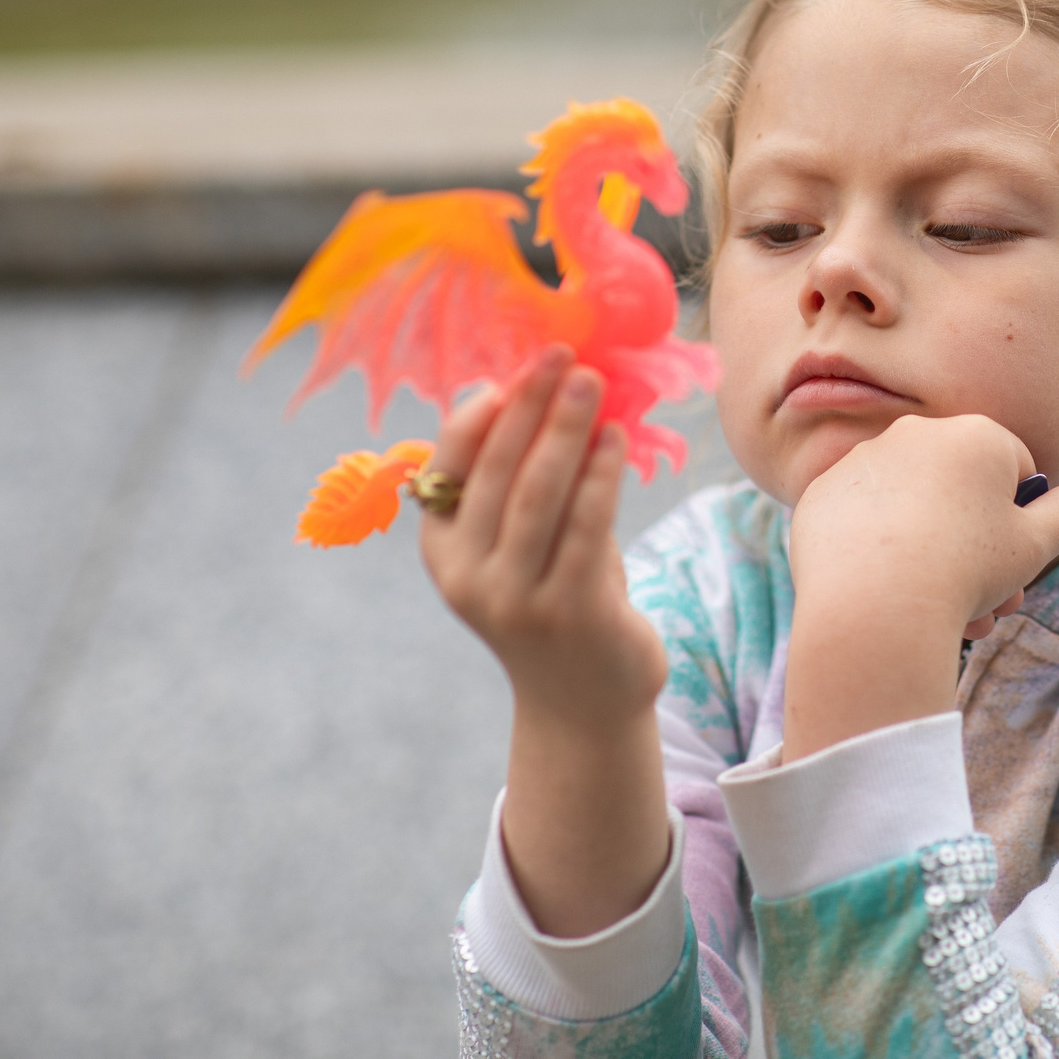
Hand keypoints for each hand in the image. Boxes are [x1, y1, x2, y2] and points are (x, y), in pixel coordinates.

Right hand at [419, 346, 666, 730]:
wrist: (582, 702)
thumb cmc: (553, 599)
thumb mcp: (518, 543)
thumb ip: (518, 480)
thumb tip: (535, 388)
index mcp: (442, 552)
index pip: (449, 467)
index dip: (481, 411)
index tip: (517, 365)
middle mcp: (468, 578)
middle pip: (497, 472)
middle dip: (530, 406)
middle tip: (562, 356)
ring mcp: (516, 600)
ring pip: (540, 495)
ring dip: (567, 429)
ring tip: (592, 382)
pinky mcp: (570, 612)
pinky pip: (586, 528)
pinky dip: (600, 475)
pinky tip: (616, 439)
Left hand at [782, 413, 1058, 759]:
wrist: (875, 603)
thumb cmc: (966, 569)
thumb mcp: (1034, 547)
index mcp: (975, 436)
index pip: (1013, 466)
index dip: (1019, 516)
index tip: (1013, 557)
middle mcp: (916, 434)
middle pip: (957, 489)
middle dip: (975, 545)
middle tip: (987, 602)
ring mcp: (863, 461)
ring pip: (910, 507)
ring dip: (929, 551)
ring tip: (940, 611)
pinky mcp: (822, 494)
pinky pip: (863, 521)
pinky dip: (877, 550)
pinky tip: (886, 590)